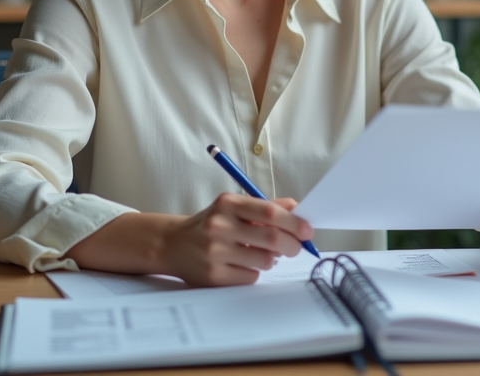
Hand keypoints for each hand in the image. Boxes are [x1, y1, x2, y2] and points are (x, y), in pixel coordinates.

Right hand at [161, 194, 312, 286]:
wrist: (172, 244)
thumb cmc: (210, 224)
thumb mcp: (233, 207)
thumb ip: (265, 207)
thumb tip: (297, 208)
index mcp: (227, 203)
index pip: (269, 212)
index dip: (294, 222)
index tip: (307, 230)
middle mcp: (220, 225)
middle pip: (272, 238)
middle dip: (292, 245)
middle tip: (296, 248)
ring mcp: (215, 252)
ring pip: (265, 260)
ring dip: (272, 259)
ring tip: (262, 254)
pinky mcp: (213, 275)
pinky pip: (251, 276)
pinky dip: (255, 272)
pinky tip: (243, 264)